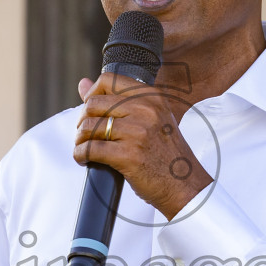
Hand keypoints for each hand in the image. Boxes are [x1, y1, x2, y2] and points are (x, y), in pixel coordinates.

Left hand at [74, 74, 211, 218]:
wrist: (185, 185)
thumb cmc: (166, 154)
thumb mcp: (151, 118)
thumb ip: (118, 99)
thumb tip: (82, 83)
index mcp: (151, 96)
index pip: (107, 80)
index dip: (91, 94)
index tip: (92, 111)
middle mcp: (146, 110)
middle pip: (93, 104)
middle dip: (83, 120)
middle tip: (87, 134)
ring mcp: (138, 132)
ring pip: (89, 127)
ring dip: (80, 139)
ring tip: (85, 147)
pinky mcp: (129, 155)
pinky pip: (90, 149)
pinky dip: (80, 154)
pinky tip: (85, 159)